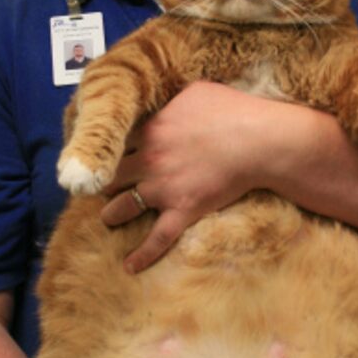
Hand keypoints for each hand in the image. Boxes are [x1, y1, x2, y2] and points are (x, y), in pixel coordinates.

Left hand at [101, 82, 265, 271]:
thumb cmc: (232, 110)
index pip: (114, 142)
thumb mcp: (195, 91)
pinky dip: (141, 255)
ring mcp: (163, 188)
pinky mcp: (182, 210)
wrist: (258, 140)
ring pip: (121, 207)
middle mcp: (148, 160)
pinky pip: (157, 239)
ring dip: (110, 213)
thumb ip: (171, 98)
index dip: (108, 150)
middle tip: (99, 187)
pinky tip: (129, 266)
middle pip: (109, 175)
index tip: (103, 155)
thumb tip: (165, 100)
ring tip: (108, 217)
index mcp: (150, 130)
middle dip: (102, 181)